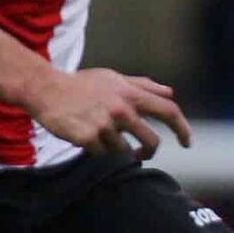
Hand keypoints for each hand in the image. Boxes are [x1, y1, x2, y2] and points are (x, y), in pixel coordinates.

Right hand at [25, 68, 192, 156]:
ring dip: (113, 146)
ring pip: (122, 150)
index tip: (187, 142)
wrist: (46, 89)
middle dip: (149, 152)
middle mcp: (122, 109)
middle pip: (152, 141)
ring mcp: (105, 124)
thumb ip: (143, 85)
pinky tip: (84, 135)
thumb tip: (170, 91)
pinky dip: (95, 149)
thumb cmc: (81, 84)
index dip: (182, 128)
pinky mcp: (88, 138)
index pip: (168, 111)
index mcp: (131, 93)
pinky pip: (101, 154)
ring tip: (97, 131)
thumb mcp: (113, 78)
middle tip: (142, 154)